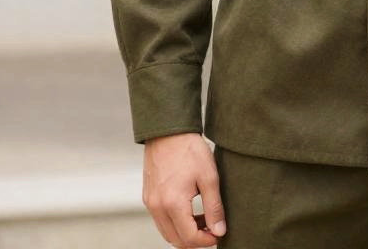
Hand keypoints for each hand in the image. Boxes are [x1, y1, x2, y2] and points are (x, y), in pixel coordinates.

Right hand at [142, 132, 226, 246]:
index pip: (189, 238)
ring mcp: (150, 202)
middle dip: (195, 240)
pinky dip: (175, 222)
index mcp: (173, 204)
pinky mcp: (148, 196)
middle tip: (212, 228)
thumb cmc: (190, 149)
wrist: (168, 130)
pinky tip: (190, 208)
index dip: (206, 241)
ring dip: (184, 232)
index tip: (219, 234)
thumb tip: (219, 231)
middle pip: (176, 240)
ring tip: (203, 218)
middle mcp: (157, 207)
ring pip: (167, 231)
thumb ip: (214, 207)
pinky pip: (160, 219)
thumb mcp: (209, 177)